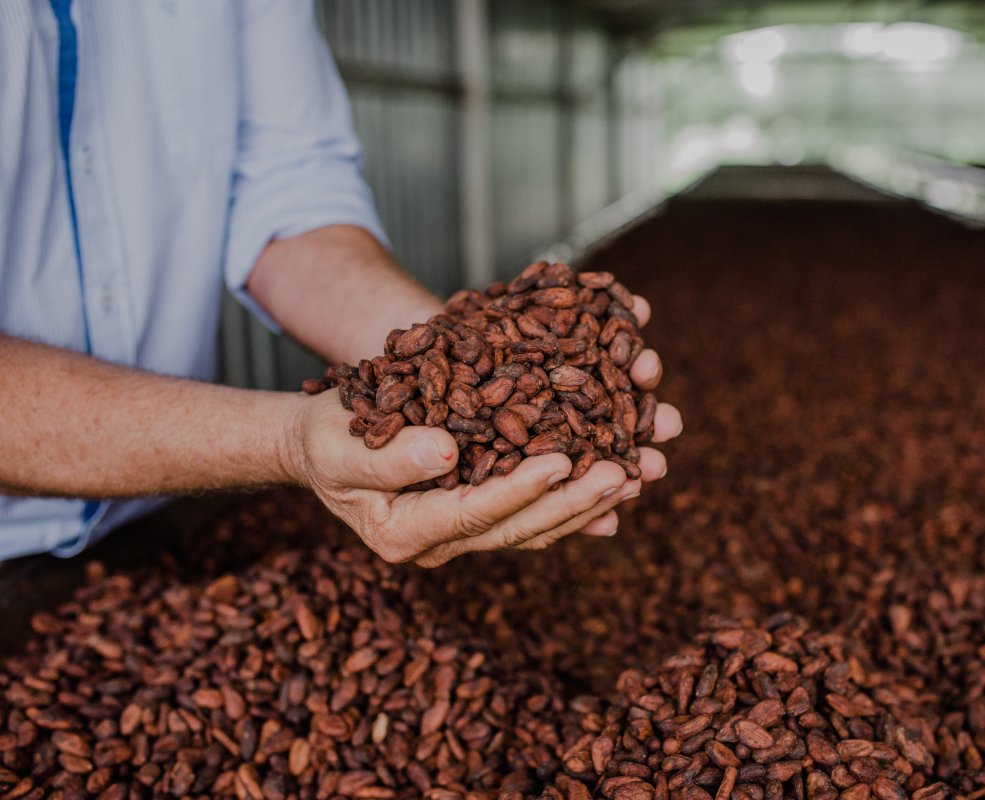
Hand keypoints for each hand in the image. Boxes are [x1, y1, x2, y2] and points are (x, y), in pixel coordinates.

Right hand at [286, 293, 681, 566]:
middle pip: (521, 527)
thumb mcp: (339, 444)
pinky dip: (577, 498)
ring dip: (590, 501)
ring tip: (637, 473)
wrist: (324, 442)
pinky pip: (537, 510)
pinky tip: (620, 486)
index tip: (562, 462)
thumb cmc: (326, 439)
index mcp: (406, 533)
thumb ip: (387, 456)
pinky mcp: (484, 510)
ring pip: (538, 523)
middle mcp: (443, 543)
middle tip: (625, 472)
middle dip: (575, 501)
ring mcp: (467, 531)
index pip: (475, 514)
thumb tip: (446, 451)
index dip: (520, 489)